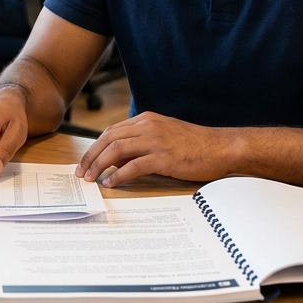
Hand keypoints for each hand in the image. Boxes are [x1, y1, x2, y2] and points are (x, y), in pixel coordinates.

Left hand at [76, 112, 233, 187]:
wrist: (221, 147)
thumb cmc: (194, 145)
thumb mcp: (163, 137)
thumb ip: (139, 144)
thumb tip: (114, 160)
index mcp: (147, 119)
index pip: (112, 131)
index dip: (95, 147)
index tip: (85, 161)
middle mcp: (148, 126)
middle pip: (109, 139)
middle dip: (91, 156)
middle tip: (81, 173)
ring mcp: (156, 140)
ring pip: (117, 150)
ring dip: (100, 165)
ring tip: (91, 179)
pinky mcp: (164, 157)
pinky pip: (133, 166)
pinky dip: (118, 175)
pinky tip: (112, 183)